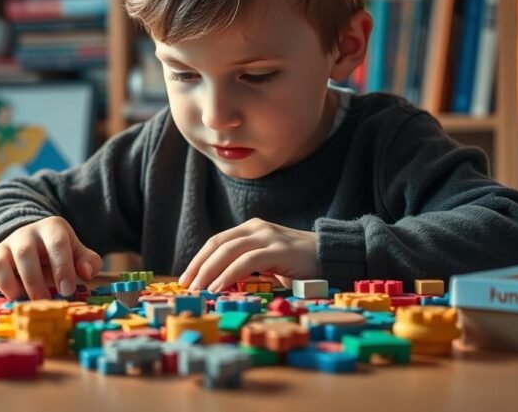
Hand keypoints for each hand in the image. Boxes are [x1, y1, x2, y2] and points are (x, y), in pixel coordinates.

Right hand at [0, 216, 102, 299]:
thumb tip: (87, 272)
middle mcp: (28, 232)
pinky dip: (3, 284)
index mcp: (52, 228)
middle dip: (36, 280)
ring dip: (19, 284)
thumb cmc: (56, 253)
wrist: (29, 243)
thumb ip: (88, 261)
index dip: (62, 267)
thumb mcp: (75, 253)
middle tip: (47, 301)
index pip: (57, 243)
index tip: (67, 290)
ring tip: (32, 302)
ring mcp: (9, 242)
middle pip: (27, 251)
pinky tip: (16, 296)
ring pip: (7, 259)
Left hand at [178, 218, 319, 292]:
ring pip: (229, 251)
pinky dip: (230, 274)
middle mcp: (257, 228)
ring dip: (210, 271)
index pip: (217, 242)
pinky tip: (219, 287)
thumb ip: (245, 267)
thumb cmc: (298, 265)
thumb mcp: (266, 263)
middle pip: (218, 244)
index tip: (186, 279)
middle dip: (199, 266)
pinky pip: (247, 261)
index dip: (199, 259)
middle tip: (186, 286)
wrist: (331, 256)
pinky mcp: (279, 250)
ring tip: (199, 289)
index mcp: (251, 228)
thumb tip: (217, 285)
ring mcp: (268, 236)